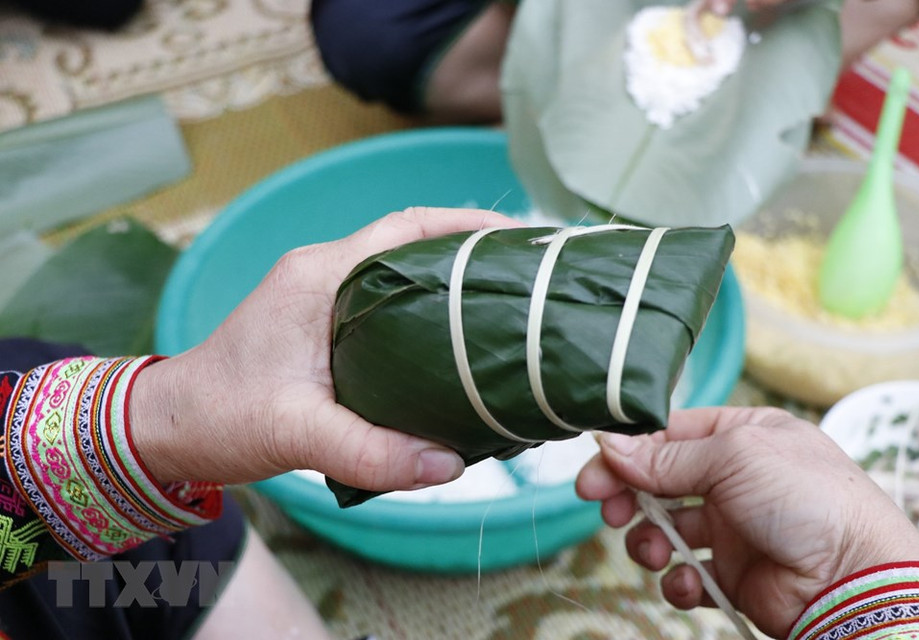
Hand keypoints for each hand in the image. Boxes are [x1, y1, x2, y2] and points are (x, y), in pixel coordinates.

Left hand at [131, 207, 521, 488]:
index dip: (463, 227)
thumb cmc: (218, 417)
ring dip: (448, 284)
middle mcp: (322, 275)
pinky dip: (424, 316)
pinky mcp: (322, 327)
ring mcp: (321, 299)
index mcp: (318, 276)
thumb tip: (450, 466)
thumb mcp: (295, 433)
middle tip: (526, 275)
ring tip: (505, 306)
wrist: (168, 429)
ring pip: (400, 276)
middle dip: (469, 252)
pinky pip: (386, 307)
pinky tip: (455, 347)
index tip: (515, 239)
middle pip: (411, 245)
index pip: (403, 229)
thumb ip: (370, 451)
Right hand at [576, 407, 918, 638]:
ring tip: (653, 552)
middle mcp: (736, 477)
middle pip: (660, 481)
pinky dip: (678, 581)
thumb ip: (666, 457)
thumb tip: (609, 447)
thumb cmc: (807, 499)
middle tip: (605, 508)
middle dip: (628, 496)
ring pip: (667, 529)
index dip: (629, 452)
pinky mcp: (735, 573)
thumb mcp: (733, 457)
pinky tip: (689, 583)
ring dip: (649, 541)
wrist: (854, 578)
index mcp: (743, 435)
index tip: (595, 471)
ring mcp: (734, 526)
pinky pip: (688, 574)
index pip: (670, 435)